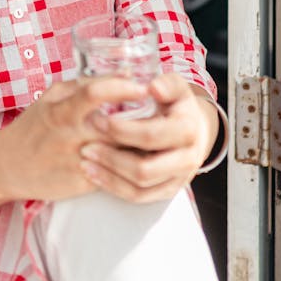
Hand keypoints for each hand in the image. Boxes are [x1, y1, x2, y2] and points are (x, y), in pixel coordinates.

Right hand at [0, 75, 154, 205]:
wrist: (7, 166)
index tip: (144, 85)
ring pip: (119, 152)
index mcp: (62, 110)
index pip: (95, 92)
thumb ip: (82, 86)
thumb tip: (121, 74)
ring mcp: (78, 161)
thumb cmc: (34, 126)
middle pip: (115, 126)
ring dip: (141, 144)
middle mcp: (71, 135)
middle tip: (164, 112)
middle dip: (142, 119)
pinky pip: (114, 173)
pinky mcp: (81, 183)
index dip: (123, 88)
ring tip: (161, 134)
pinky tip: (143, 157)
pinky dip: (130, 165)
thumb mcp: (51, 98)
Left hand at [78, 74, 217, 203]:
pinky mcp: (168, 191)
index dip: (123, 131)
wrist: (195, 129)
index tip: (99, 122)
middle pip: (144, 169)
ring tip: (85, 162)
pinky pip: (139, 197)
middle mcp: (187, 159)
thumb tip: (152, 88)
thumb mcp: (175, 87)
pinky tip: (95, 174)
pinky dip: (115, 188)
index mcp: (187, 130)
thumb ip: (166, 84)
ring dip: (109, 176)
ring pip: (140, 187)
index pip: (151, 136)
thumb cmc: (177, 104)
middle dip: (111, 158)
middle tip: (86, 146)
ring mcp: (178, 179)